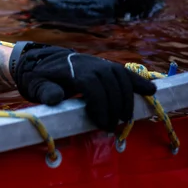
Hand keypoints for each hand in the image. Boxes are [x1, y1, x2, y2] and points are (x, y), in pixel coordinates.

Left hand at [9, 42, 156, 131]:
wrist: (42, 60)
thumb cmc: (39, 77)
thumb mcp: (36, 85)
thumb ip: (45, 91)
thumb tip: (55, 98)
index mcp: (72, 69)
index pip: (92, 85)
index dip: (100, 105)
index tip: (101, 124)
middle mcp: (89, 64)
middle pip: (110, 83)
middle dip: (114, 107)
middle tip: (112, 127)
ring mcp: (99, 63)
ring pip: (121, 77)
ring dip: (127, 98)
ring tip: (125, 118)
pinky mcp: (106, 66)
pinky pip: (125, 72)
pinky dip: (138, 81)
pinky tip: (151, 91)